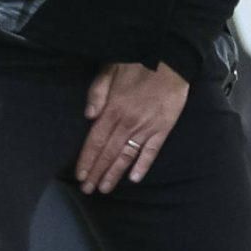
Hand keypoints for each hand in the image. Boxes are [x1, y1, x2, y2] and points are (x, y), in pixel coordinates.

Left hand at [75, 62, 189, 193]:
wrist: (170, 60)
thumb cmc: (137, 63)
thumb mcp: (110, 69)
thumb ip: (97, 92)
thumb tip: (88, 116)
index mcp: (112, 109)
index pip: (95, 141)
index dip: (87, 160)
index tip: (80, 175)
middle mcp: (127, 123)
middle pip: (108, 153)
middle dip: (97, 173)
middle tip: (88, 190)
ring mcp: (146, 128)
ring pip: (126, 156)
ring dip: (114, 174)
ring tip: (105, 189)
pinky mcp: (163, 129)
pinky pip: (151, 152)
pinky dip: (142, 166)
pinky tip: (134, 178)